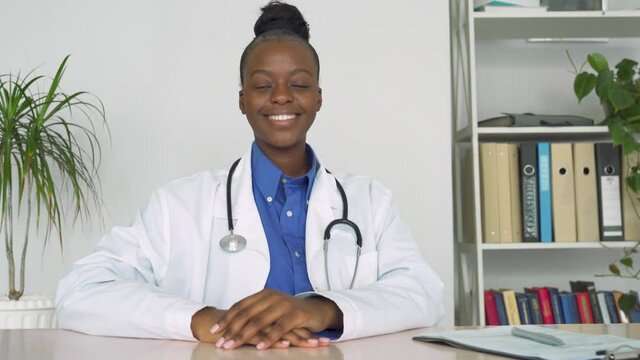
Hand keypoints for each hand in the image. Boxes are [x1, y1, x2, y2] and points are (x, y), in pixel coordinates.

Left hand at [210, 289, 342, 349]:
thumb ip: (256, 313)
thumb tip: (232, 325)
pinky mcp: (296, 314)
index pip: (240, 306)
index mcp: (263, 294)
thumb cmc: (291, 313)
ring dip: (244, 335)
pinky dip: (269, 338)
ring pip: (260, 321)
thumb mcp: (271, 309)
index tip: (214, 330)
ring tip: (233, 346)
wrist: (317, 310)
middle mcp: (272, 297)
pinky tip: (260, 347)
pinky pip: (279, 327)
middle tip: (220, 343)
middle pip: (247, 314)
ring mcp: (284, 304)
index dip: (226, 318)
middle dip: (231, 329)